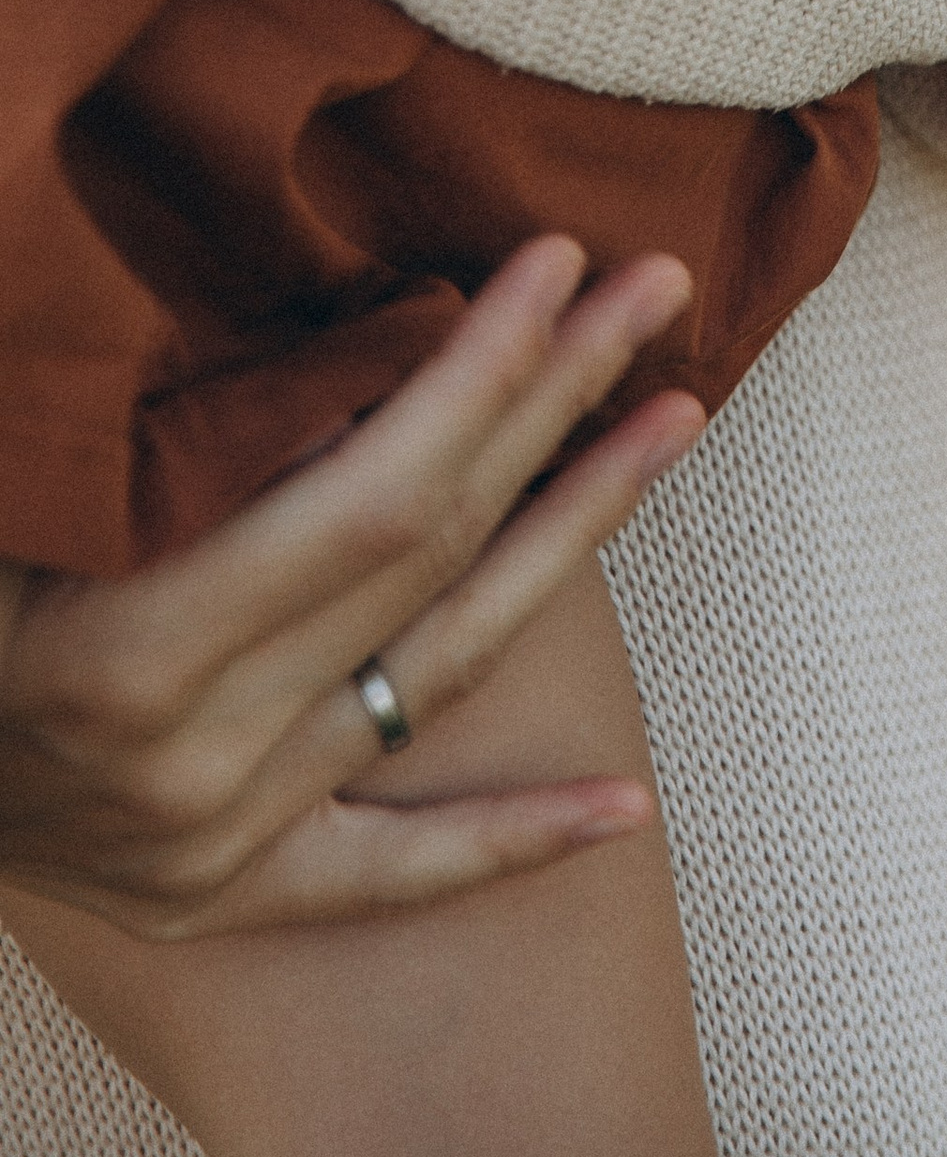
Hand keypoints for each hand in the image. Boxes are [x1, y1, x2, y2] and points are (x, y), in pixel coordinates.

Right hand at [0, 238, 701, 940]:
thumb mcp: (26, 488)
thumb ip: (164, 442)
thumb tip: (343, 367)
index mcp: (131, 652)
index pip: (375, 496)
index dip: (481, 375)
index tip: (554, 263)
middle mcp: (191, 764)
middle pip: (432, 557)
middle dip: (556, 405)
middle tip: (654, 291)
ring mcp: (214, 841)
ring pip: (439, 672)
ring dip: (573, 539)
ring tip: (672, 420)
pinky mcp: (217, 893)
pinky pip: (388, 874)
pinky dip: (511, 841)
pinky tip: (628, 810)